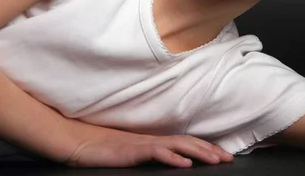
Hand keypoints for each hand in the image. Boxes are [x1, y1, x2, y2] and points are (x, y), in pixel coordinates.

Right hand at [64, 132, 233, 167]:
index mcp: (152, 142)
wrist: (76, 142)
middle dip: (209, 149)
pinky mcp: (131, 150)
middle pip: (186, 141)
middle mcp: (151, 140)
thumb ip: (146, 156)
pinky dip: (172, 157)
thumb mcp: (128, 155)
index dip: (204, 147)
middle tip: (229, 158)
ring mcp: (141, 144)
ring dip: (198, 151)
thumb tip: (165, 161)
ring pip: (177, 145)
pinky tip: (184, 163)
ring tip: (215, 159)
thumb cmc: (99, 151)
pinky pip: (155, 152)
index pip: (184, 143)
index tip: (221, 155)